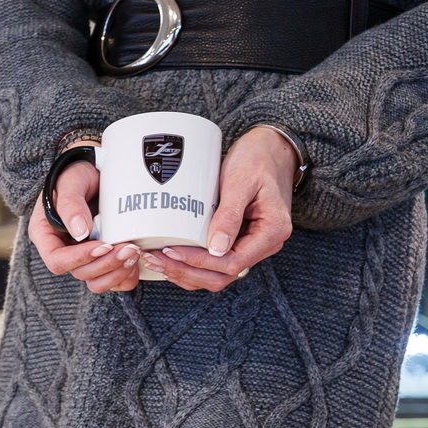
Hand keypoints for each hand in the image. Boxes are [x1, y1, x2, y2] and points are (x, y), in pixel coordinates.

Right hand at [28, 140, 141, 293]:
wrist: (93, 171)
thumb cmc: (76, 174)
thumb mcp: (70, 183)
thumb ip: (70, 205)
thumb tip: (79, 233)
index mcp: (47, 236)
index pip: (57, 260)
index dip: (80, 258)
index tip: (103, 245)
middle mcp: (64, 251)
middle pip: (80, 273)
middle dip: (106, 264)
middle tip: (129, 248)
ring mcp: (84, 257)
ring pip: (96, 281)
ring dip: (117, 272)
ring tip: (134, 253)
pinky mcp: (102, 258)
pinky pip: (113, 280)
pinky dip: (126, 276)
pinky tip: (135, 261)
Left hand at [147, 126, 297, 289]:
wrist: (268, 151)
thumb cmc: (256, 160)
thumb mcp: (241, 182)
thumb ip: (229, 215)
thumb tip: (216, 249)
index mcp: (272, 232)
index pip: (232, 263)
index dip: (198, 262)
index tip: (171, 250)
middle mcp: (264, 245)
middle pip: (222, 276)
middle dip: (186, 272)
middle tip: (155, 259)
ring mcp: (250, 246)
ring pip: (216, 275)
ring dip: (185, 273)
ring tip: (155, 261)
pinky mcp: (236, 242)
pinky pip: (213, 264)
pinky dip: (190, 266)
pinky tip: (169, 259)